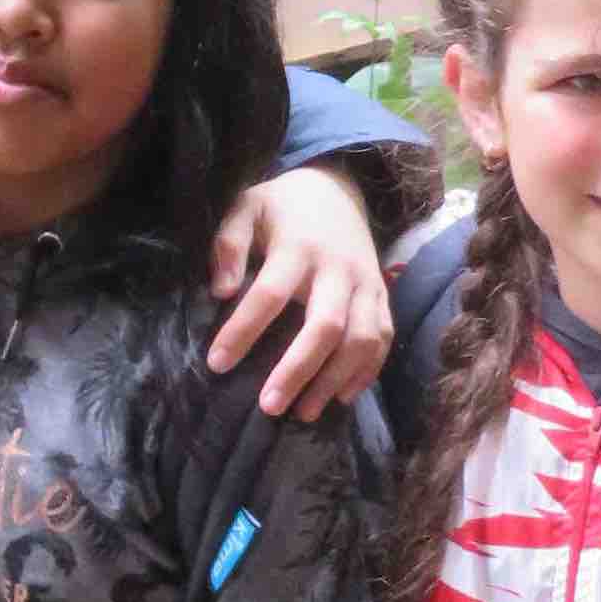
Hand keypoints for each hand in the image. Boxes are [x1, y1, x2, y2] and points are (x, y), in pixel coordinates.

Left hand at [207, 162, 389, 417]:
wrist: (339, 188)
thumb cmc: (281, 207)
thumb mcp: (246, 208)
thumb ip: (229, 245)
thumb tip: (220, 291)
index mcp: (299, 246)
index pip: (270, 294)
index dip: (243, 330)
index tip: (217, 364)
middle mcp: (338, 268)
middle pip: (325, 326)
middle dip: (298, 370)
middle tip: (268, 407)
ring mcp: (366, 283)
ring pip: (361, 339)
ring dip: (334, 380)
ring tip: (303, 413)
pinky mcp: (382, 296)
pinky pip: (383, 339)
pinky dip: (367, 372)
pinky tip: (341, 398)